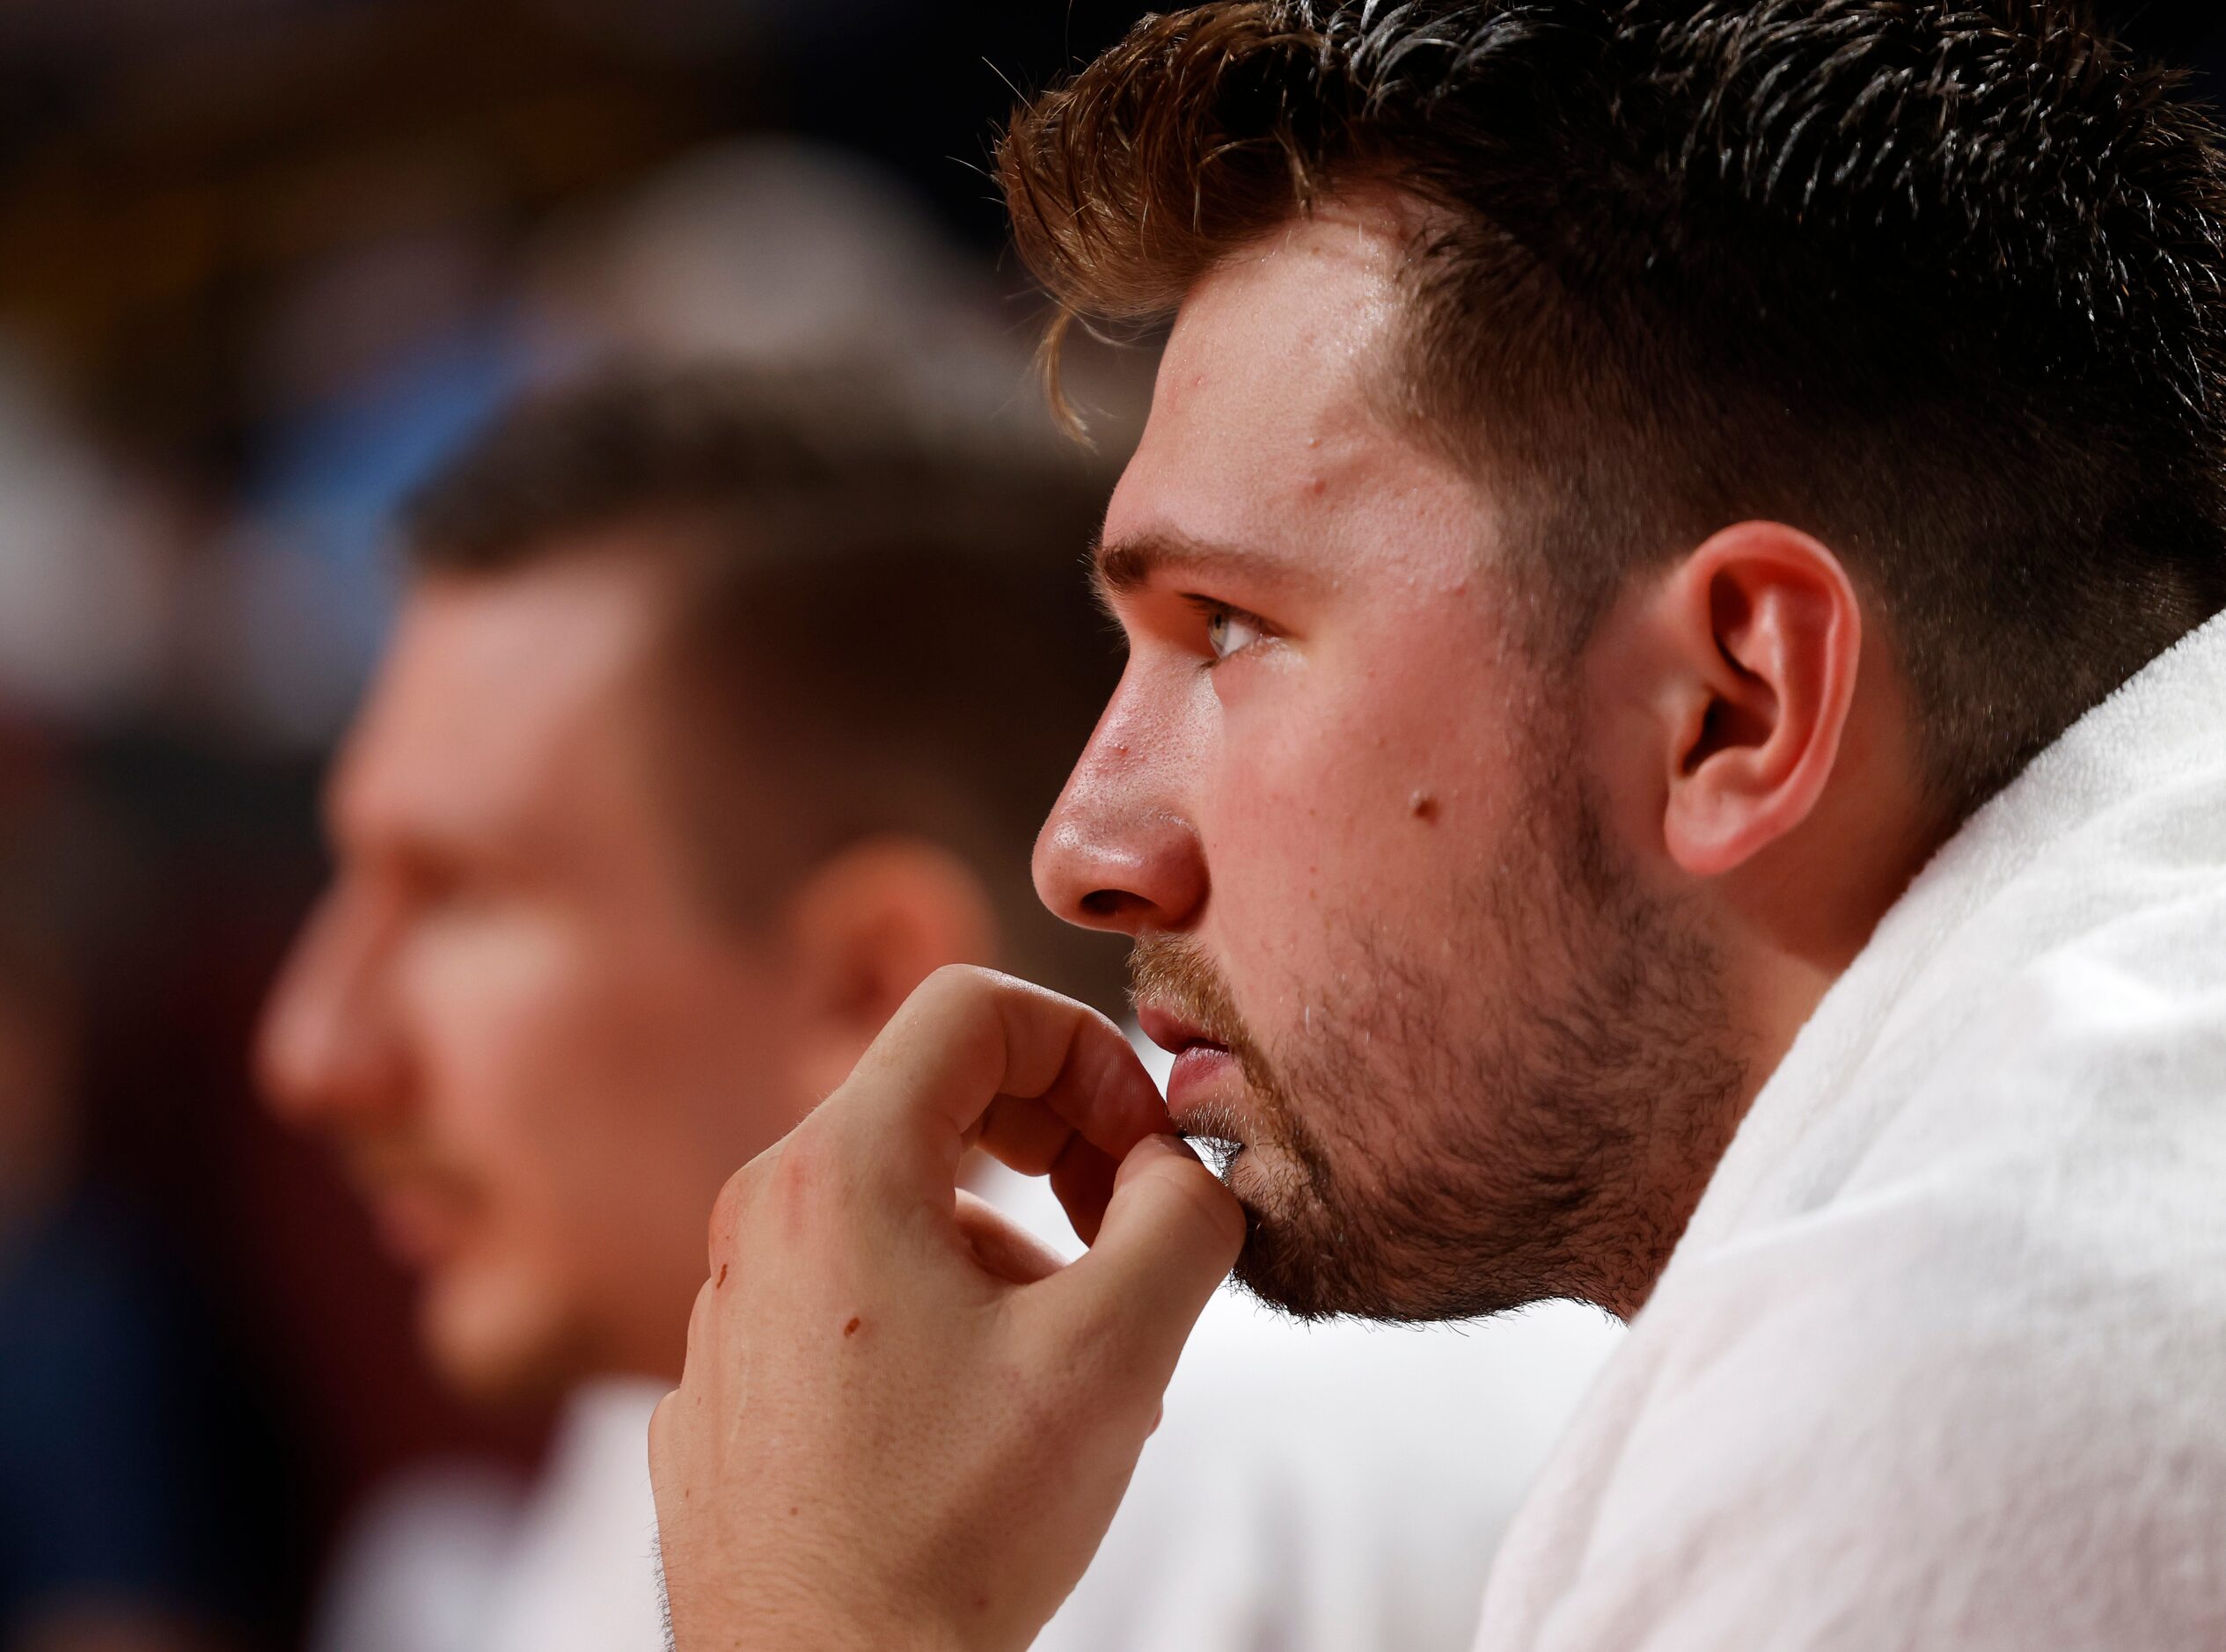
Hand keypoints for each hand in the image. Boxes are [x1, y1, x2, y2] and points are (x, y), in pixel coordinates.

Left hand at [649, 966, 1244, 1650]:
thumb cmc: (952, 1533)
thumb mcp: (1115, 1353)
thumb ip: (1182, 1219)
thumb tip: (1184, 1172)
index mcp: (838, 1173)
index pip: (972, 1008)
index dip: (1088, 1051)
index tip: (1144, 1152)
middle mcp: (762, 1219)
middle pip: (933, 1097)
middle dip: (1059, 1145)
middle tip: (1125, 1233)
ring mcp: (731, 1309)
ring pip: (901, 1212)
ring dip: (1012, 1252)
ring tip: (1078, 1366)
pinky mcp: (727, 1391)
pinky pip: (850, 1300)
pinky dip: (939, 1319)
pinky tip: (989, 1424)